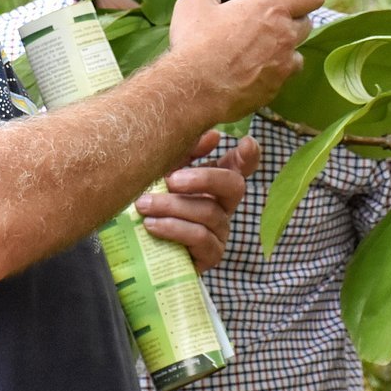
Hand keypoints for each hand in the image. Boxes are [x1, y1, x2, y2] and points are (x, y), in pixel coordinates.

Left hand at [136, 135, 260, 272]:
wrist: (140, 250)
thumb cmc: (155, 205)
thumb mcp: (166, 175)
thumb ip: (185, 153)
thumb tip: (213, 135)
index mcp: (216, 182)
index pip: (242, 166)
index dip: (250, 155)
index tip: (247, 142)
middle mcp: (225, 205)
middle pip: (234, 185)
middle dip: (204, 178)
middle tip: (171, 180)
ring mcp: (221, 231)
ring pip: (208, 212)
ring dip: (172, 206)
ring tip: (144, 205)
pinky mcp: (211, 255)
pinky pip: (199, 237)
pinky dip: (173, 228)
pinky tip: (151, 225)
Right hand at [166, 0, 322, 124]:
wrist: (193, 88)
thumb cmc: (195, 42)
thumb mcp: (194, 3)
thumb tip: (214, 1)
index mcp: (272, 9)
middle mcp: (285, 36)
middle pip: (306, 23)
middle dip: (289, 23)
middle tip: (264, 27)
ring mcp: (283, 66)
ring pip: (296, 55)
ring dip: (282, 53)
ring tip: (256, 56)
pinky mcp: (274, 90)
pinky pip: (280, 79)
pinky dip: (269, 77)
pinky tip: (246, 76)